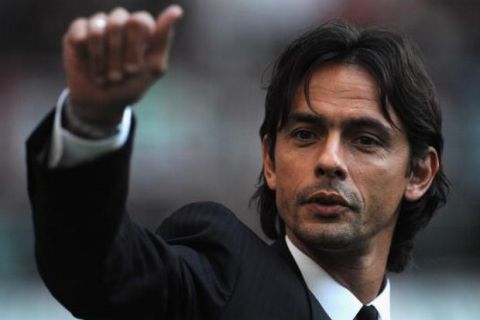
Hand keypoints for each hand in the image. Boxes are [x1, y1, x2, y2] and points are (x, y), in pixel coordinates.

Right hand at [63, 5, 182, 124]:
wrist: (103, 102)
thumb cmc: (132, 84)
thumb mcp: (154, 67)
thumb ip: (163, 38)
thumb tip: (177, 10)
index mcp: (141, 28)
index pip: (139, 21)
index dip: (134, 46)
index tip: (133, 70)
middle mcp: (121, 22)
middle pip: (119, 22)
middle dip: (117, 54)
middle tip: (117, 77)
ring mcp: (99, 24)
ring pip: (98, 27)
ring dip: (101, 58)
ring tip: (103, 77)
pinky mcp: (78, 31)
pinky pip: (81, 30)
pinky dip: (86, 54)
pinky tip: (89, 66)